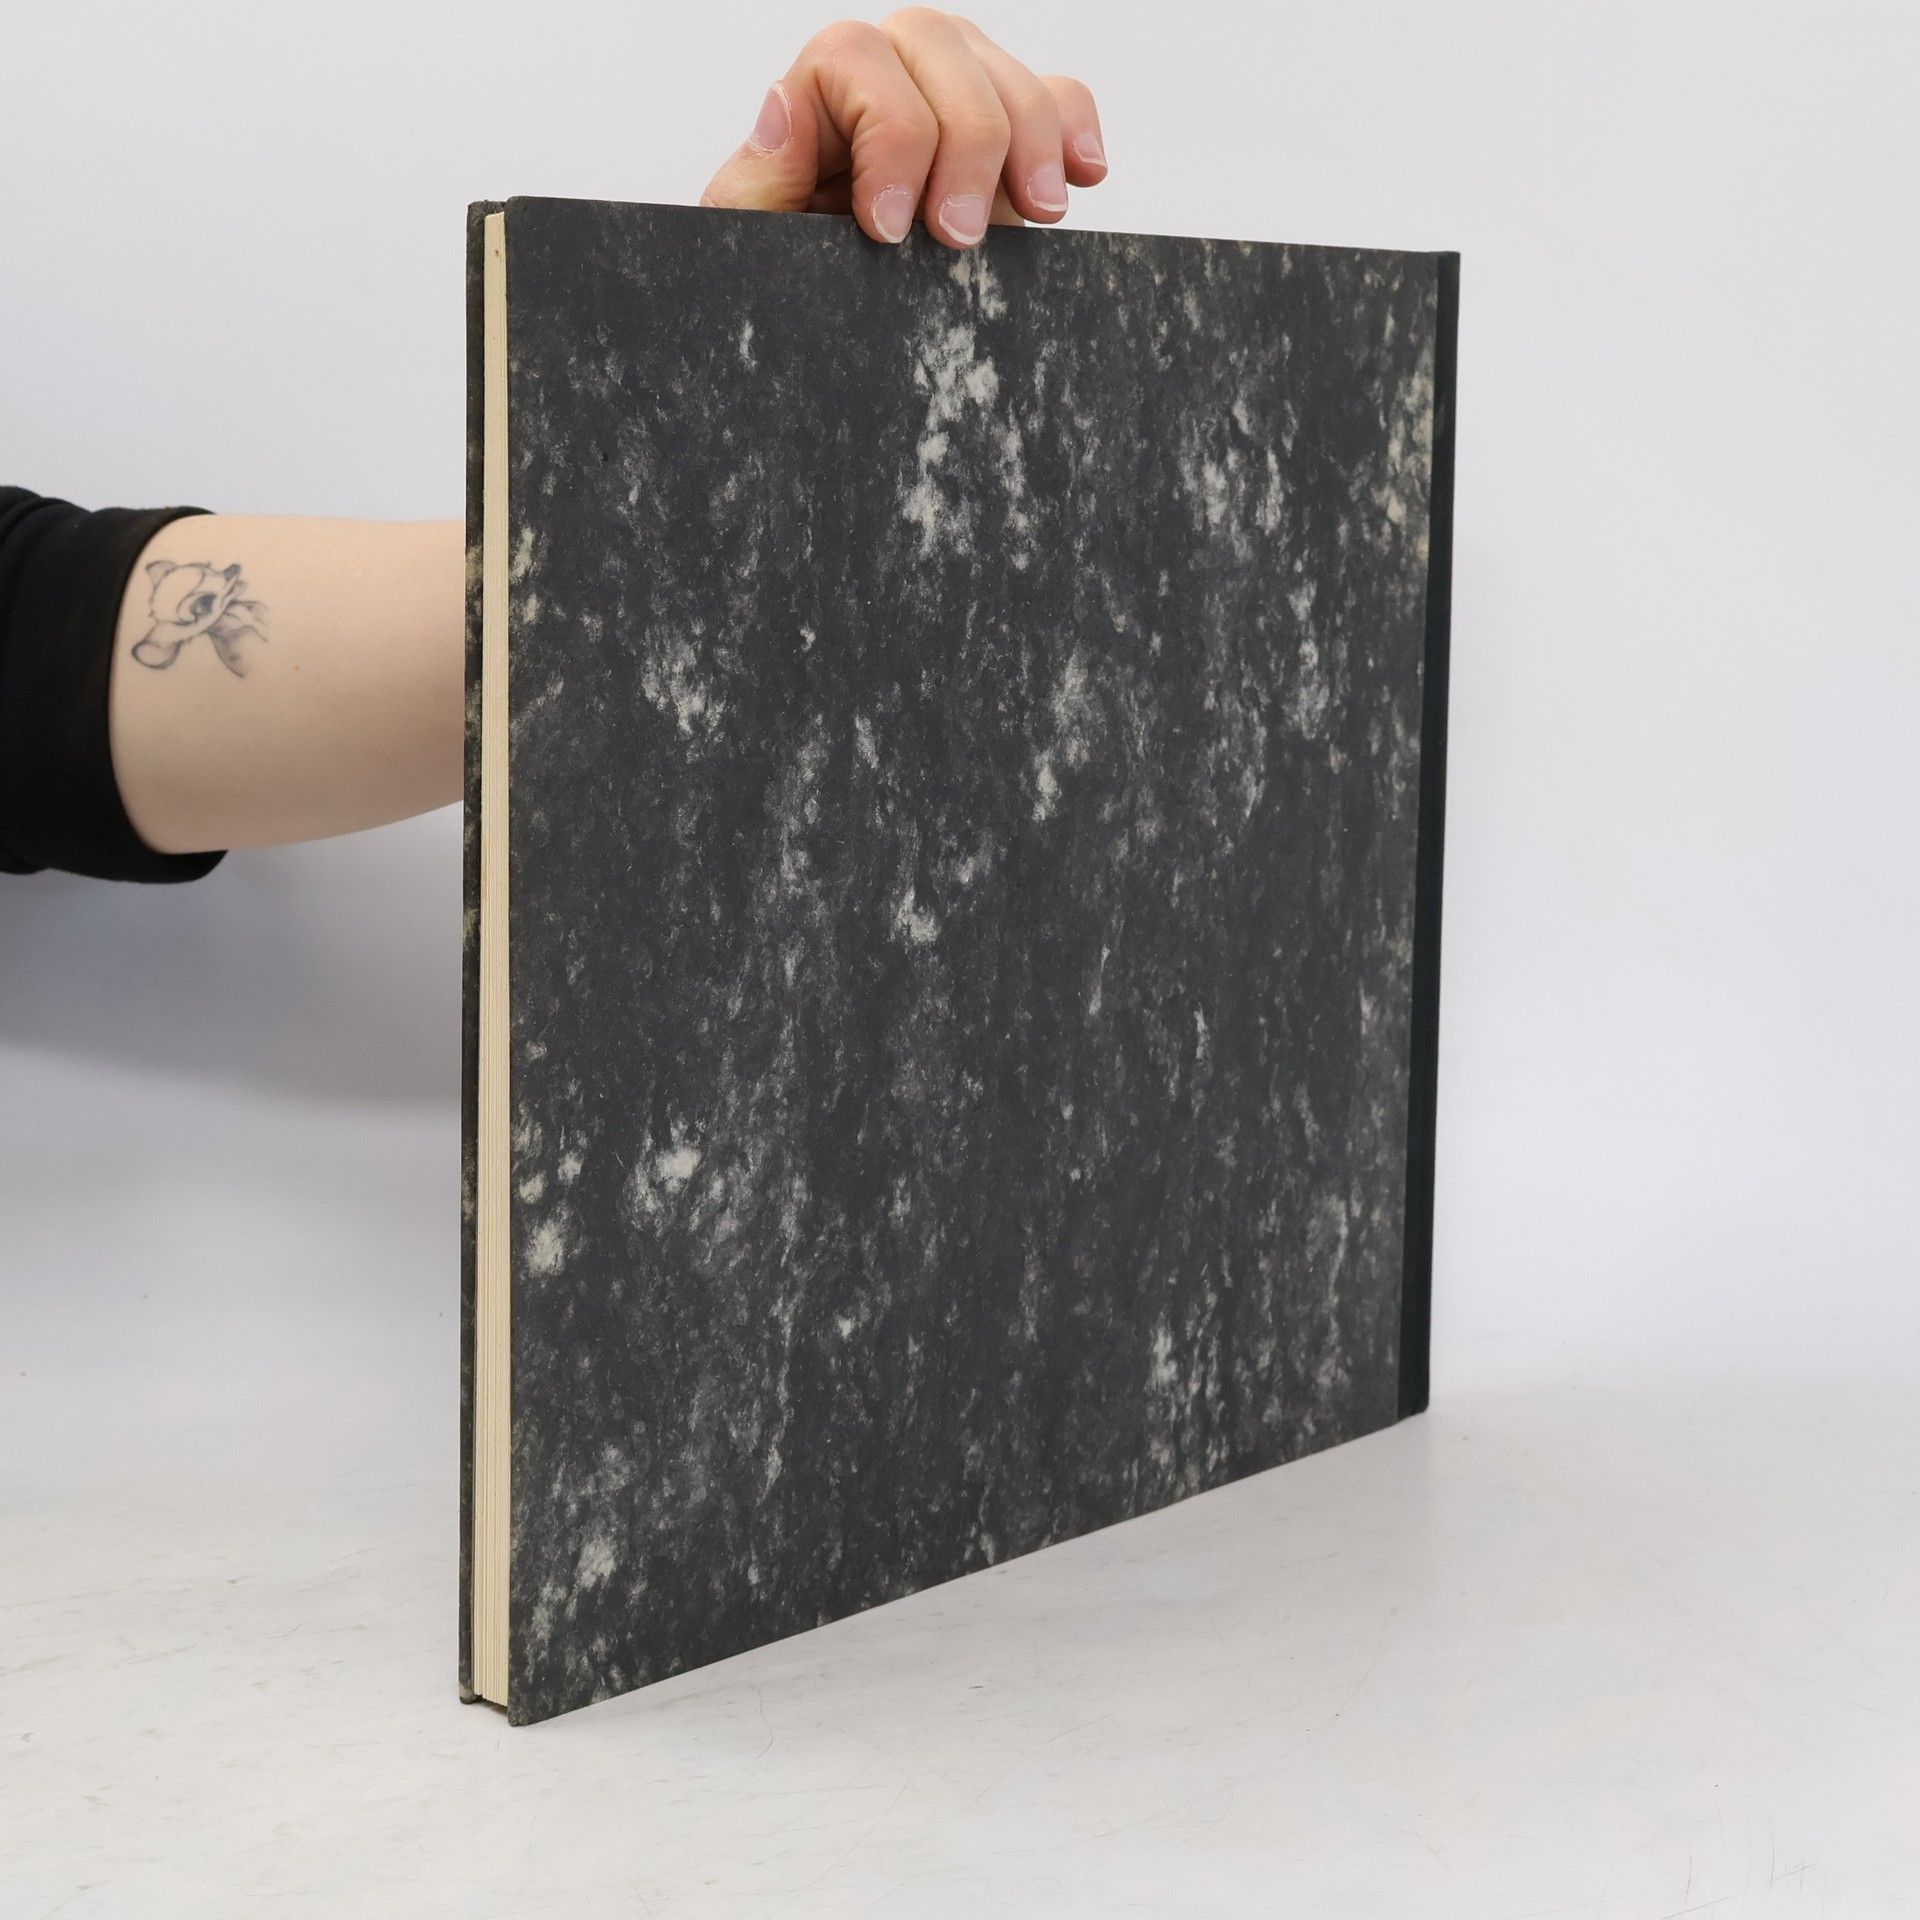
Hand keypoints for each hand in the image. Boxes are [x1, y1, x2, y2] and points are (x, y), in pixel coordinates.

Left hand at [700, 10, 1106, 249]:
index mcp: (818, 96)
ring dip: (1032, 140)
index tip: (890, 229)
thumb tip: (785, 106)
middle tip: (960, 240)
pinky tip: (1082, 176)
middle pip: (942, 47)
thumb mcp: (755, 247)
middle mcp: (890, 76)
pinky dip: (1076, 129)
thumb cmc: (793, 284)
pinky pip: (1058, 97)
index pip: (856, 59)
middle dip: (965, 143)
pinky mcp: (1010, 137)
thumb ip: (759, 180)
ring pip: (1004, 70)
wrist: (839, 335)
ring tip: (1038, 216)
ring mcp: (956, 99)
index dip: (886, 136)